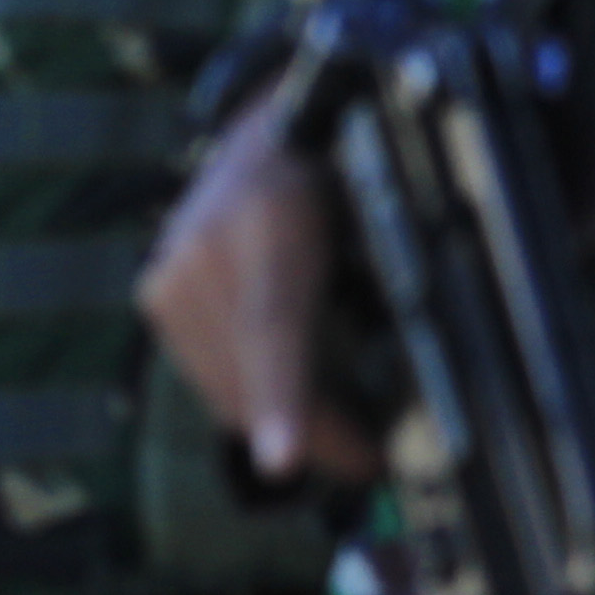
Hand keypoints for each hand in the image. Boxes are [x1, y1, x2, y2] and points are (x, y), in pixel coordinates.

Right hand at [141, 101, 377, 487]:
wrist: (270, 132)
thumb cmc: (352, 175)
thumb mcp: (390, 214)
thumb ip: (403, 285)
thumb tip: (440, 379)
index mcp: (271, 217)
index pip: (275, 324)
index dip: (283, 396)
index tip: (282, 459)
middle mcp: (202, 245)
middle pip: (251, 375)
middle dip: (316, 437)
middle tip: (375, 462)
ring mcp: (168, 271)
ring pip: (225, 387)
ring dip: (285, 422)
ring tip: (348, 434)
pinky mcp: (155, 294)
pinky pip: (208, 375)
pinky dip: (254, 396)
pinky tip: (294, 397)